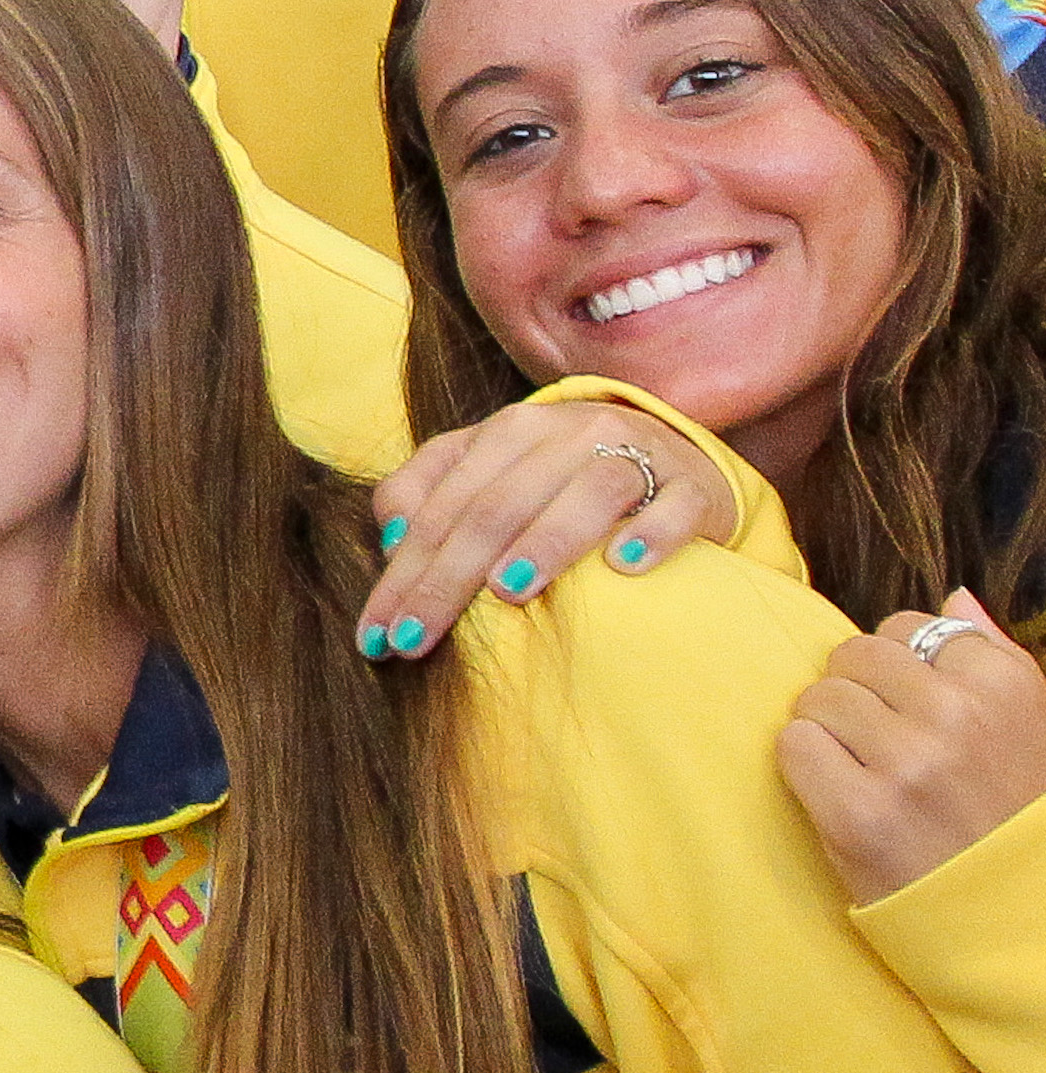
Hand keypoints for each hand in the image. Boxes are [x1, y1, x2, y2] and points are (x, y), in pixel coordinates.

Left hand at [360, 401, 734, 661]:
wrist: (672, 456)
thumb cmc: (556, 479)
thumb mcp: (487, 473)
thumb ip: (427, 492)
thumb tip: (392, 538)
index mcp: (509, 431)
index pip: (443, 507)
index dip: (404, 572)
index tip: (376, 637)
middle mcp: (569, 433)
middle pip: (497, 507)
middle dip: (448, 578)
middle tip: (414, 641)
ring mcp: (637, 455)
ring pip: (586, 493)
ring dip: (544, 543)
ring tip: (506, 593)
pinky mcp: (694, 486)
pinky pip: (676, 506)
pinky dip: (652, 533)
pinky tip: (625, 566)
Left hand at [779, 589, 1045, 902]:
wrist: (1007, 917)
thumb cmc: (1011, 812)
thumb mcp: (1031, 725)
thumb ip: (992, 656)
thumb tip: (953, 596)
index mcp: (1005, 683)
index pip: (906, 627)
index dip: (896, 669)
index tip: (912, 710)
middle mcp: (958, 714)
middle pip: (852, 657)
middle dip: (854, 693)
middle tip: (878, 743)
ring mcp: (907, 763)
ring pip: (816, 698)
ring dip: (825, 730)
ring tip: (862, 770)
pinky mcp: (858, 812)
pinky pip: (793, 746)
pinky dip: (804, 767)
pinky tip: (840, 794)